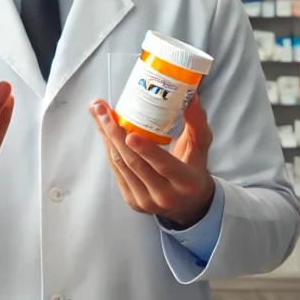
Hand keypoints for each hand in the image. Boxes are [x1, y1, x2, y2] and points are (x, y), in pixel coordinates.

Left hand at [88, 96, 214, 228]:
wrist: (188, 204)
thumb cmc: (194, 168)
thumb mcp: (201, 146)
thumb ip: (197, 122)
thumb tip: (190, 95)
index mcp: (185, 182)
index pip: (165, 166)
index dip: (147, 151)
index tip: (130, 135)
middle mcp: (164, 195)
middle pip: (134, 164)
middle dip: (114, 134)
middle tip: (102, 110)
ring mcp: (145, 201)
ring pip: (121, 166)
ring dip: (106, 138)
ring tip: (98, 113)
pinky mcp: (132, 201)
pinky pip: (117, 171)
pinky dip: (109, 148)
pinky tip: (103, 131)